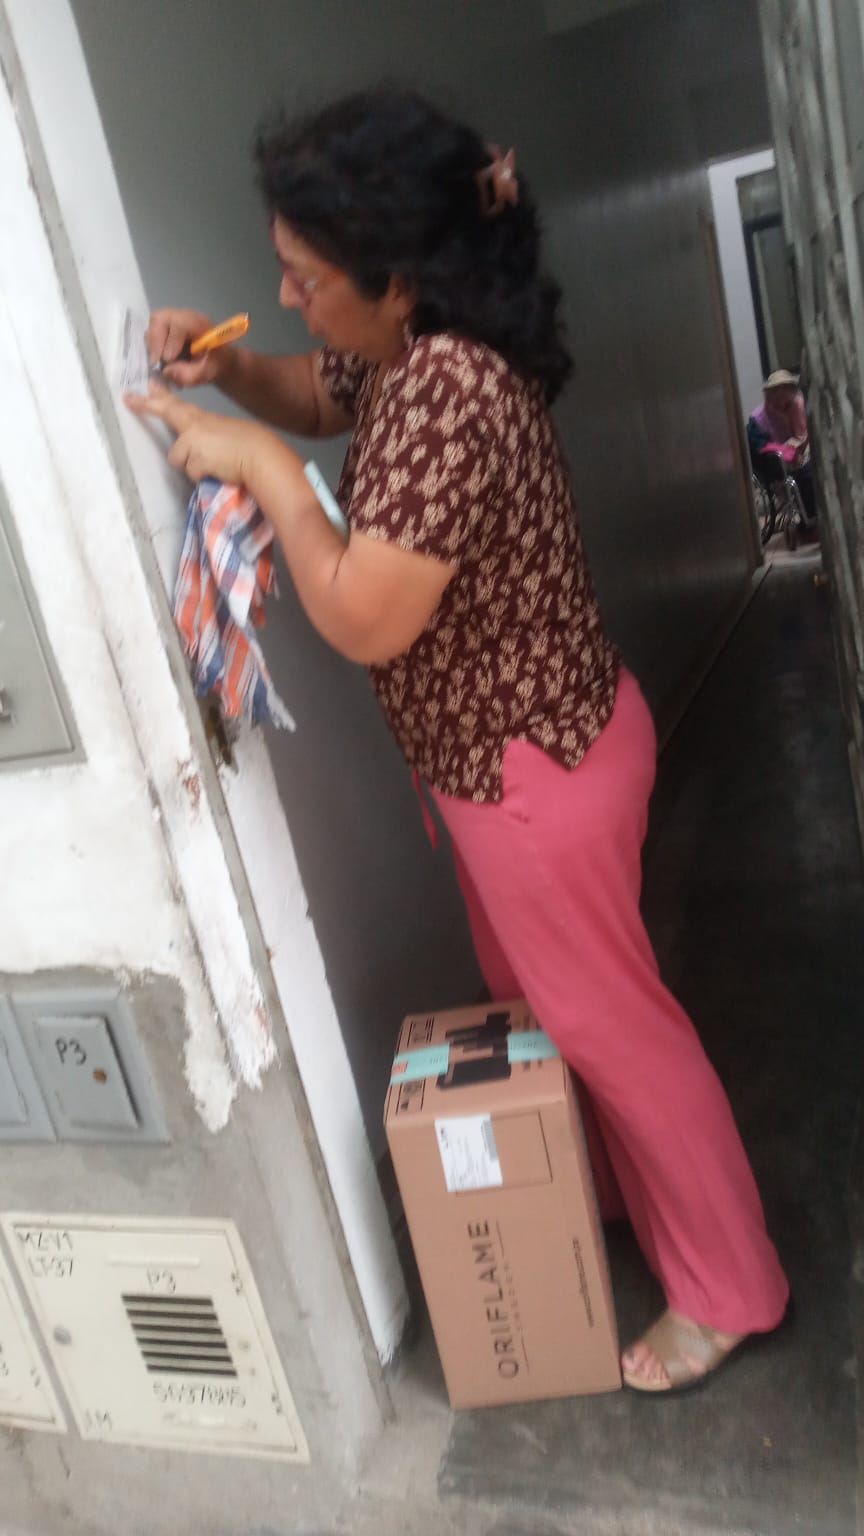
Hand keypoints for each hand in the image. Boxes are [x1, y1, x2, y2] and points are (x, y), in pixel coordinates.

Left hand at [124, 382, 265, 484]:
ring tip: (212, 465)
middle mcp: (193, 425)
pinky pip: (192, 473)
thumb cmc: (248, 444)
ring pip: (179, 458)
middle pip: (167, 413)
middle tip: (128, 398)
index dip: (154, 397)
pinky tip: (218, 471)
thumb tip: (195, 452)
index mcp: (200, 418)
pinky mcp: (196, 459)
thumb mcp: (223, 432)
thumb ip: (205, 436)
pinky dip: (203, 476)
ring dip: (192, 465)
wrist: (259, 455)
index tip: (138, 390)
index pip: (173, 404)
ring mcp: (192, 441)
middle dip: (147, 404)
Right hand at [146, 307, 234, 388]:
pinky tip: (159, 358)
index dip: (171, 341)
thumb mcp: (205, 374)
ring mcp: (174, 319)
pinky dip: (152, 345)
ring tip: (159, 361)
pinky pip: (152, 330)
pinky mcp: (166, 325)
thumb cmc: (215, 365)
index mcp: (200, 324)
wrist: (218, 361)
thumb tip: (165, 371)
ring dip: (153, 344)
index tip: (168, 360)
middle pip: (160, 318)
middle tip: (156, 362)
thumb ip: (188, 375)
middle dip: (155, 341)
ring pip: (153, 324)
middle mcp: (185, 316)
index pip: (180, 324)